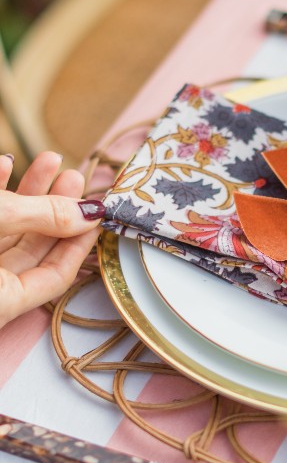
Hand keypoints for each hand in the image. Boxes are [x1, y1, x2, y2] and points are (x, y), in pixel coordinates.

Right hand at [0, 152, 104, 328]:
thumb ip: (43, 216)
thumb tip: (90, 211)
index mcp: (2, 302)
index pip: (58, 274)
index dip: (82, 241)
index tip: (100, 211)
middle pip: (34, 248)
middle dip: (57, 207)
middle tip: (76, 177)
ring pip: (8, 231)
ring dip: (28, 193)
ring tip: (51, 160)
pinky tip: (5, 163)